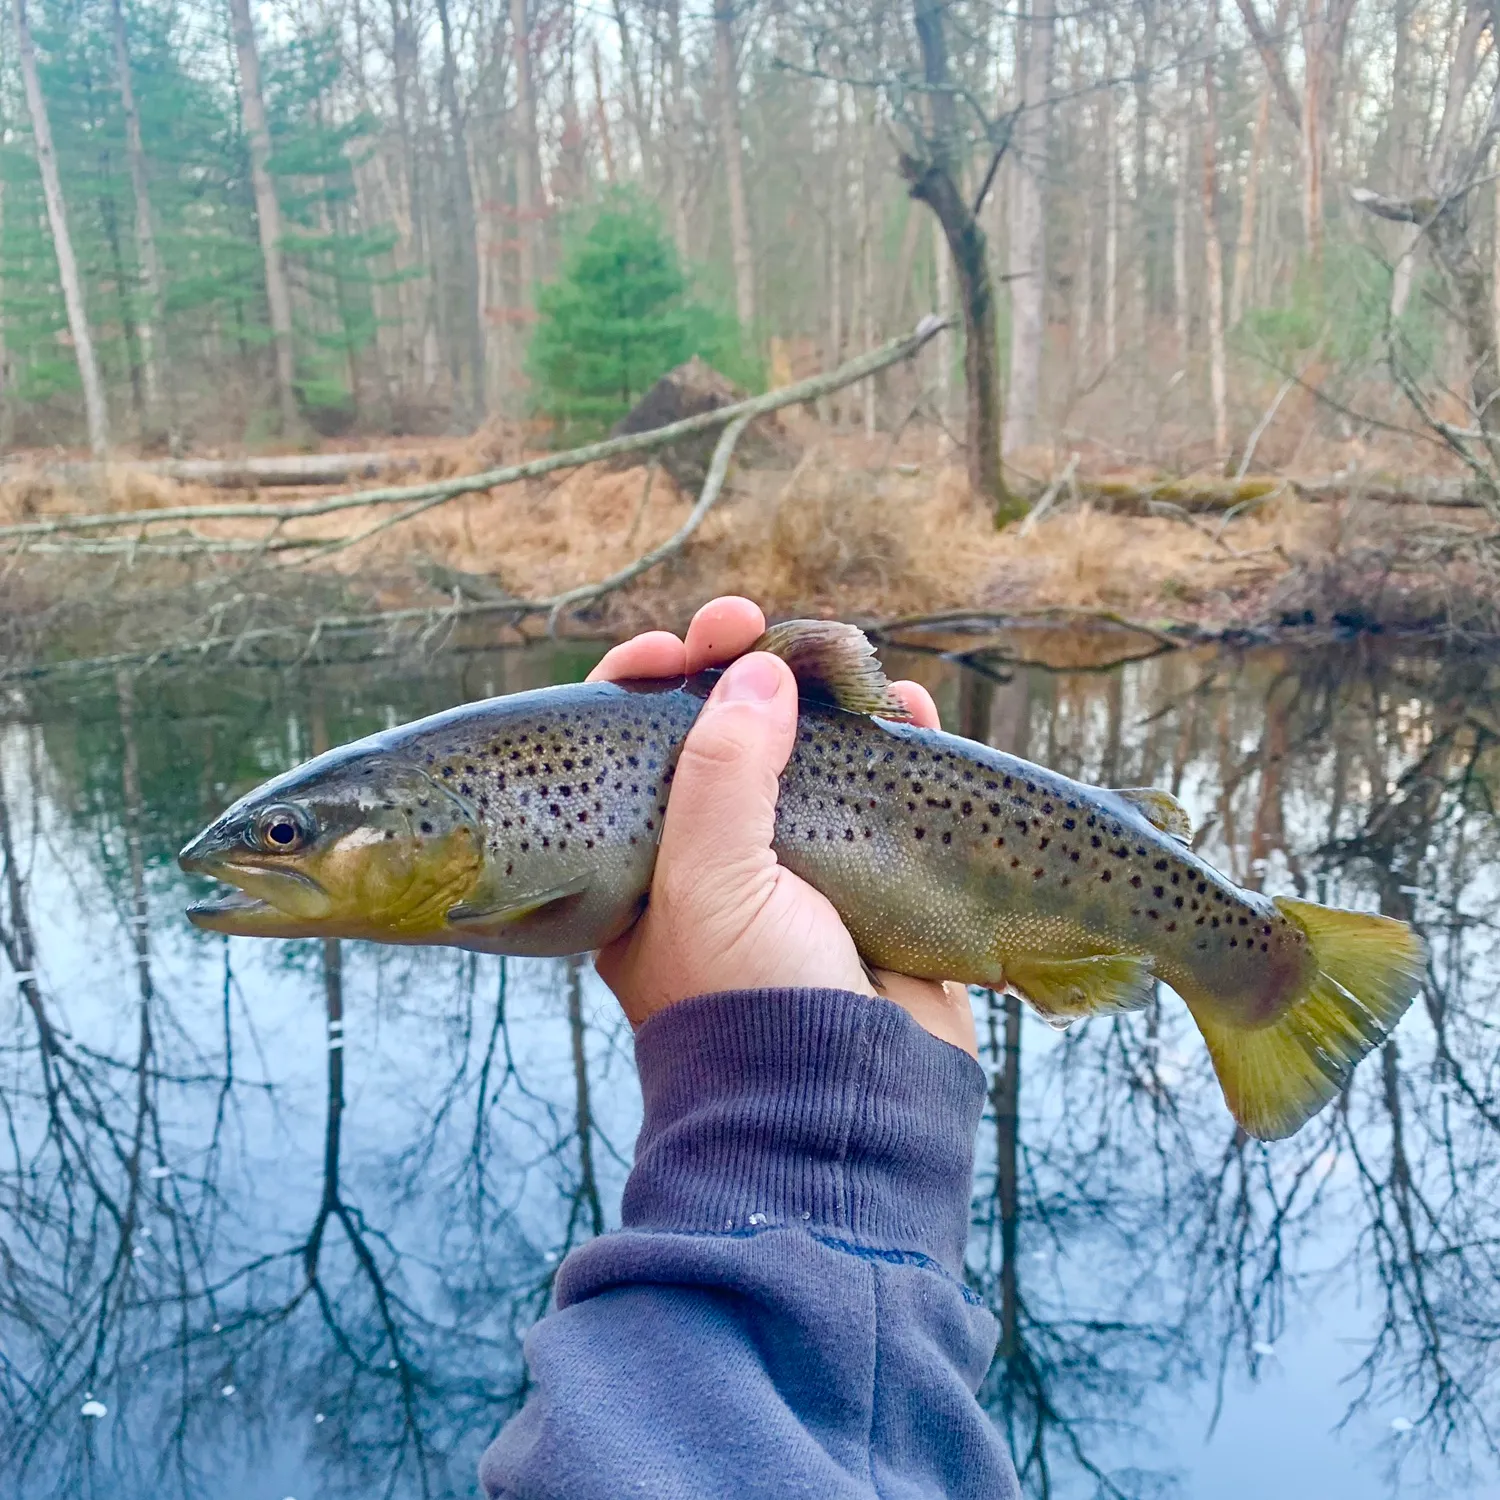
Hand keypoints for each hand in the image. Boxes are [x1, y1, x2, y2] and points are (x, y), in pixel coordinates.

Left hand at [587, 596, 977, 1057]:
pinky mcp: (866, 877)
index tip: (684, 645)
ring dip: (825, 698)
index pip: (627, 747)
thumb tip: (758, 675)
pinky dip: (893, 743)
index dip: (649, 683)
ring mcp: (794, 865)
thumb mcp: (710, 880)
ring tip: (851, 665)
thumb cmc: (748, 1000)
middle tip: (758, 628)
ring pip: (805, 752)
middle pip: (719, 733)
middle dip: (742, 671)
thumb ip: (722, 772)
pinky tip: (907, 711)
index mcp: (646, 860)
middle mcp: (713, 856)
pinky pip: (878, 789)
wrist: (841, 1104)